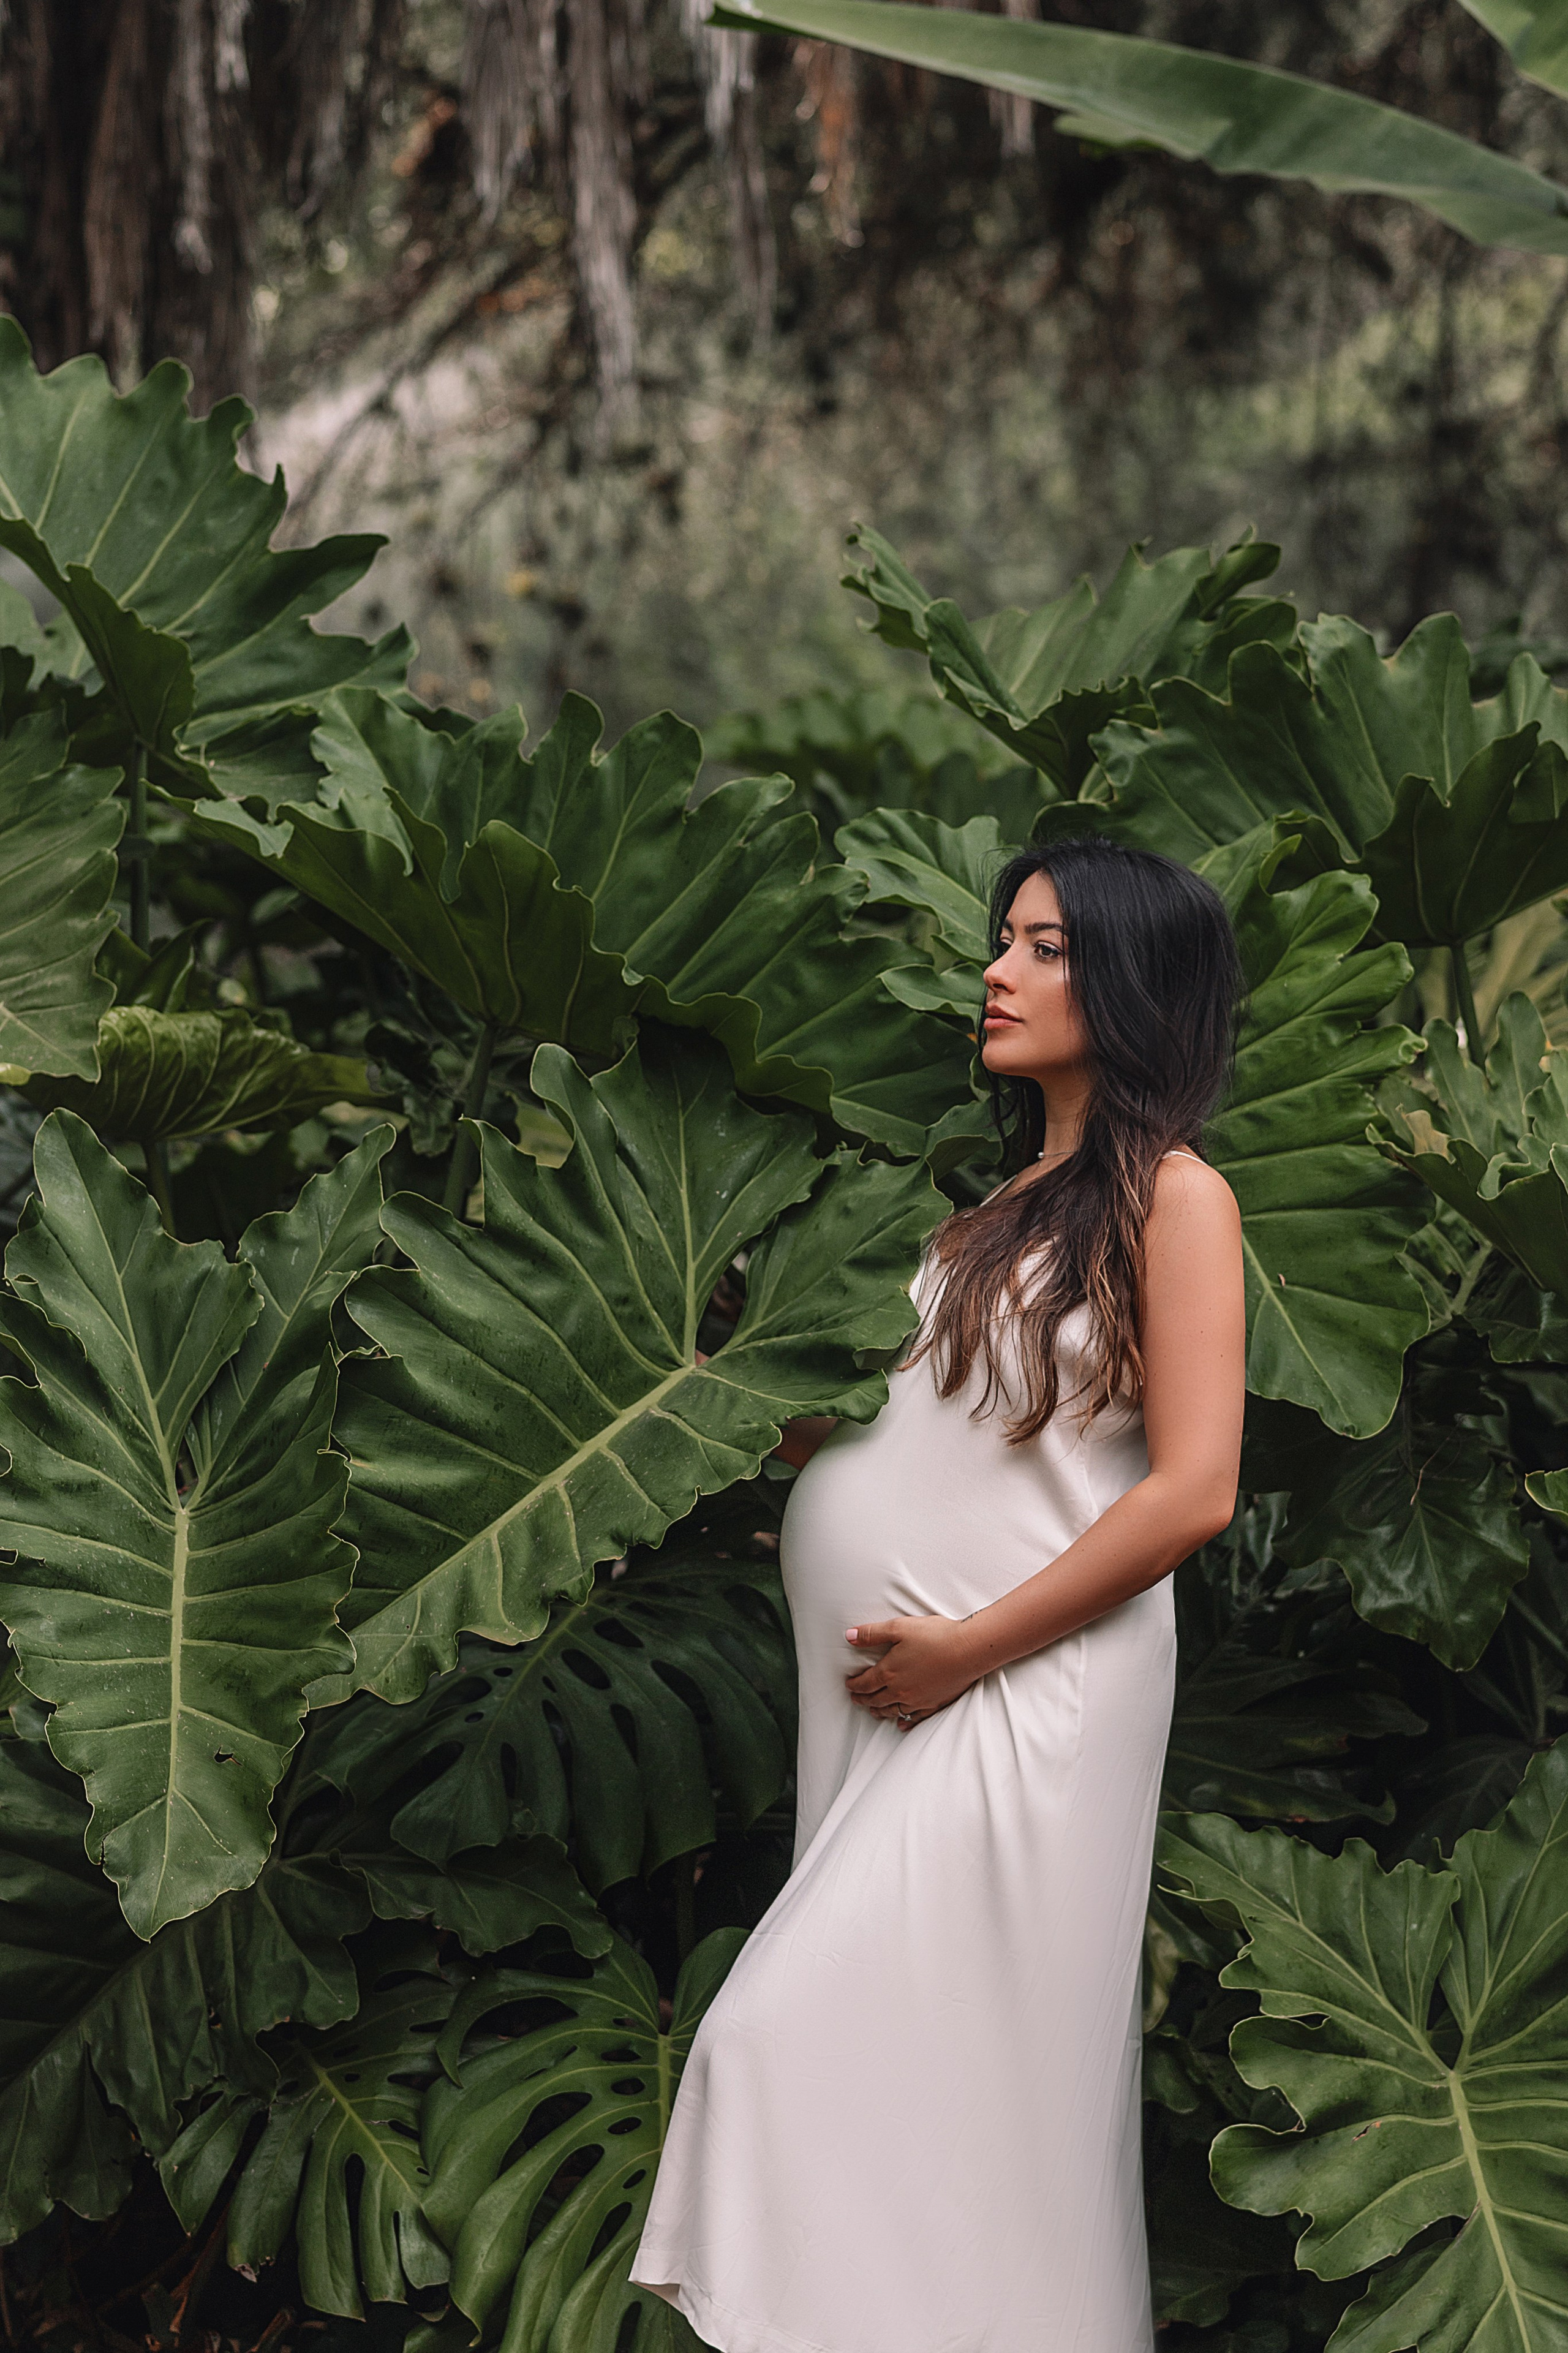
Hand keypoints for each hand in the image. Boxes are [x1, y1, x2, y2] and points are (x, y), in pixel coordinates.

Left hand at [844, 1614, 979, 1729]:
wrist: (967, 1650)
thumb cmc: (935, 1636)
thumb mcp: (899, 1627)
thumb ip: (872, 1633)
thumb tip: (849, 1636)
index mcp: (889, 1672)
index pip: (865, 1683)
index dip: (854, 1685)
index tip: (849, 1685)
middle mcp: (900, 1690)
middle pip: (876, 1699)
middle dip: (863, 1699)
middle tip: (856, 1699)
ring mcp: (917, 1700)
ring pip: (892, 1711)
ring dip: (880, 1711)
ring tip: (873, 1710)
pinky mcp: (934, 1704)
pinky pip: (915, 1718)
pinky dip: (905, 1723)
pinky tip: (901, 1725)